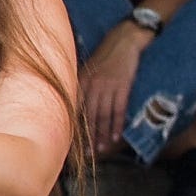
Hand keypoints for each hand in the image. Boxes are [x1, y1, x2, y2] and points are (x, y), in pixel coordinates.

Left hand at [82, 20, 151, 150]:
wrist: (124, 40)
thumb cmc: (105, 56)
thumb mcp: (88, 69)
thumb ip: (81, 87)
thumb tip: (74, 107)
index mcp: (80, 81)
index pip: (75, 109)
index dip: (74, 127)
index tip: (70, 144)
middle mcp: (92, 85)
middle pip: (88, 116)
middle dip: (87, 137)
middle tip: (86, 155)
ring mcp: (108, 86)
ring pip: (103, 116)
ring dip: (102, 135)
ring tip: (102, 150)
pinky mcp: (123, 86)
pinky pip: (119, 109)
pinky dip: (117, 125)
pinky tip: (116, 137)